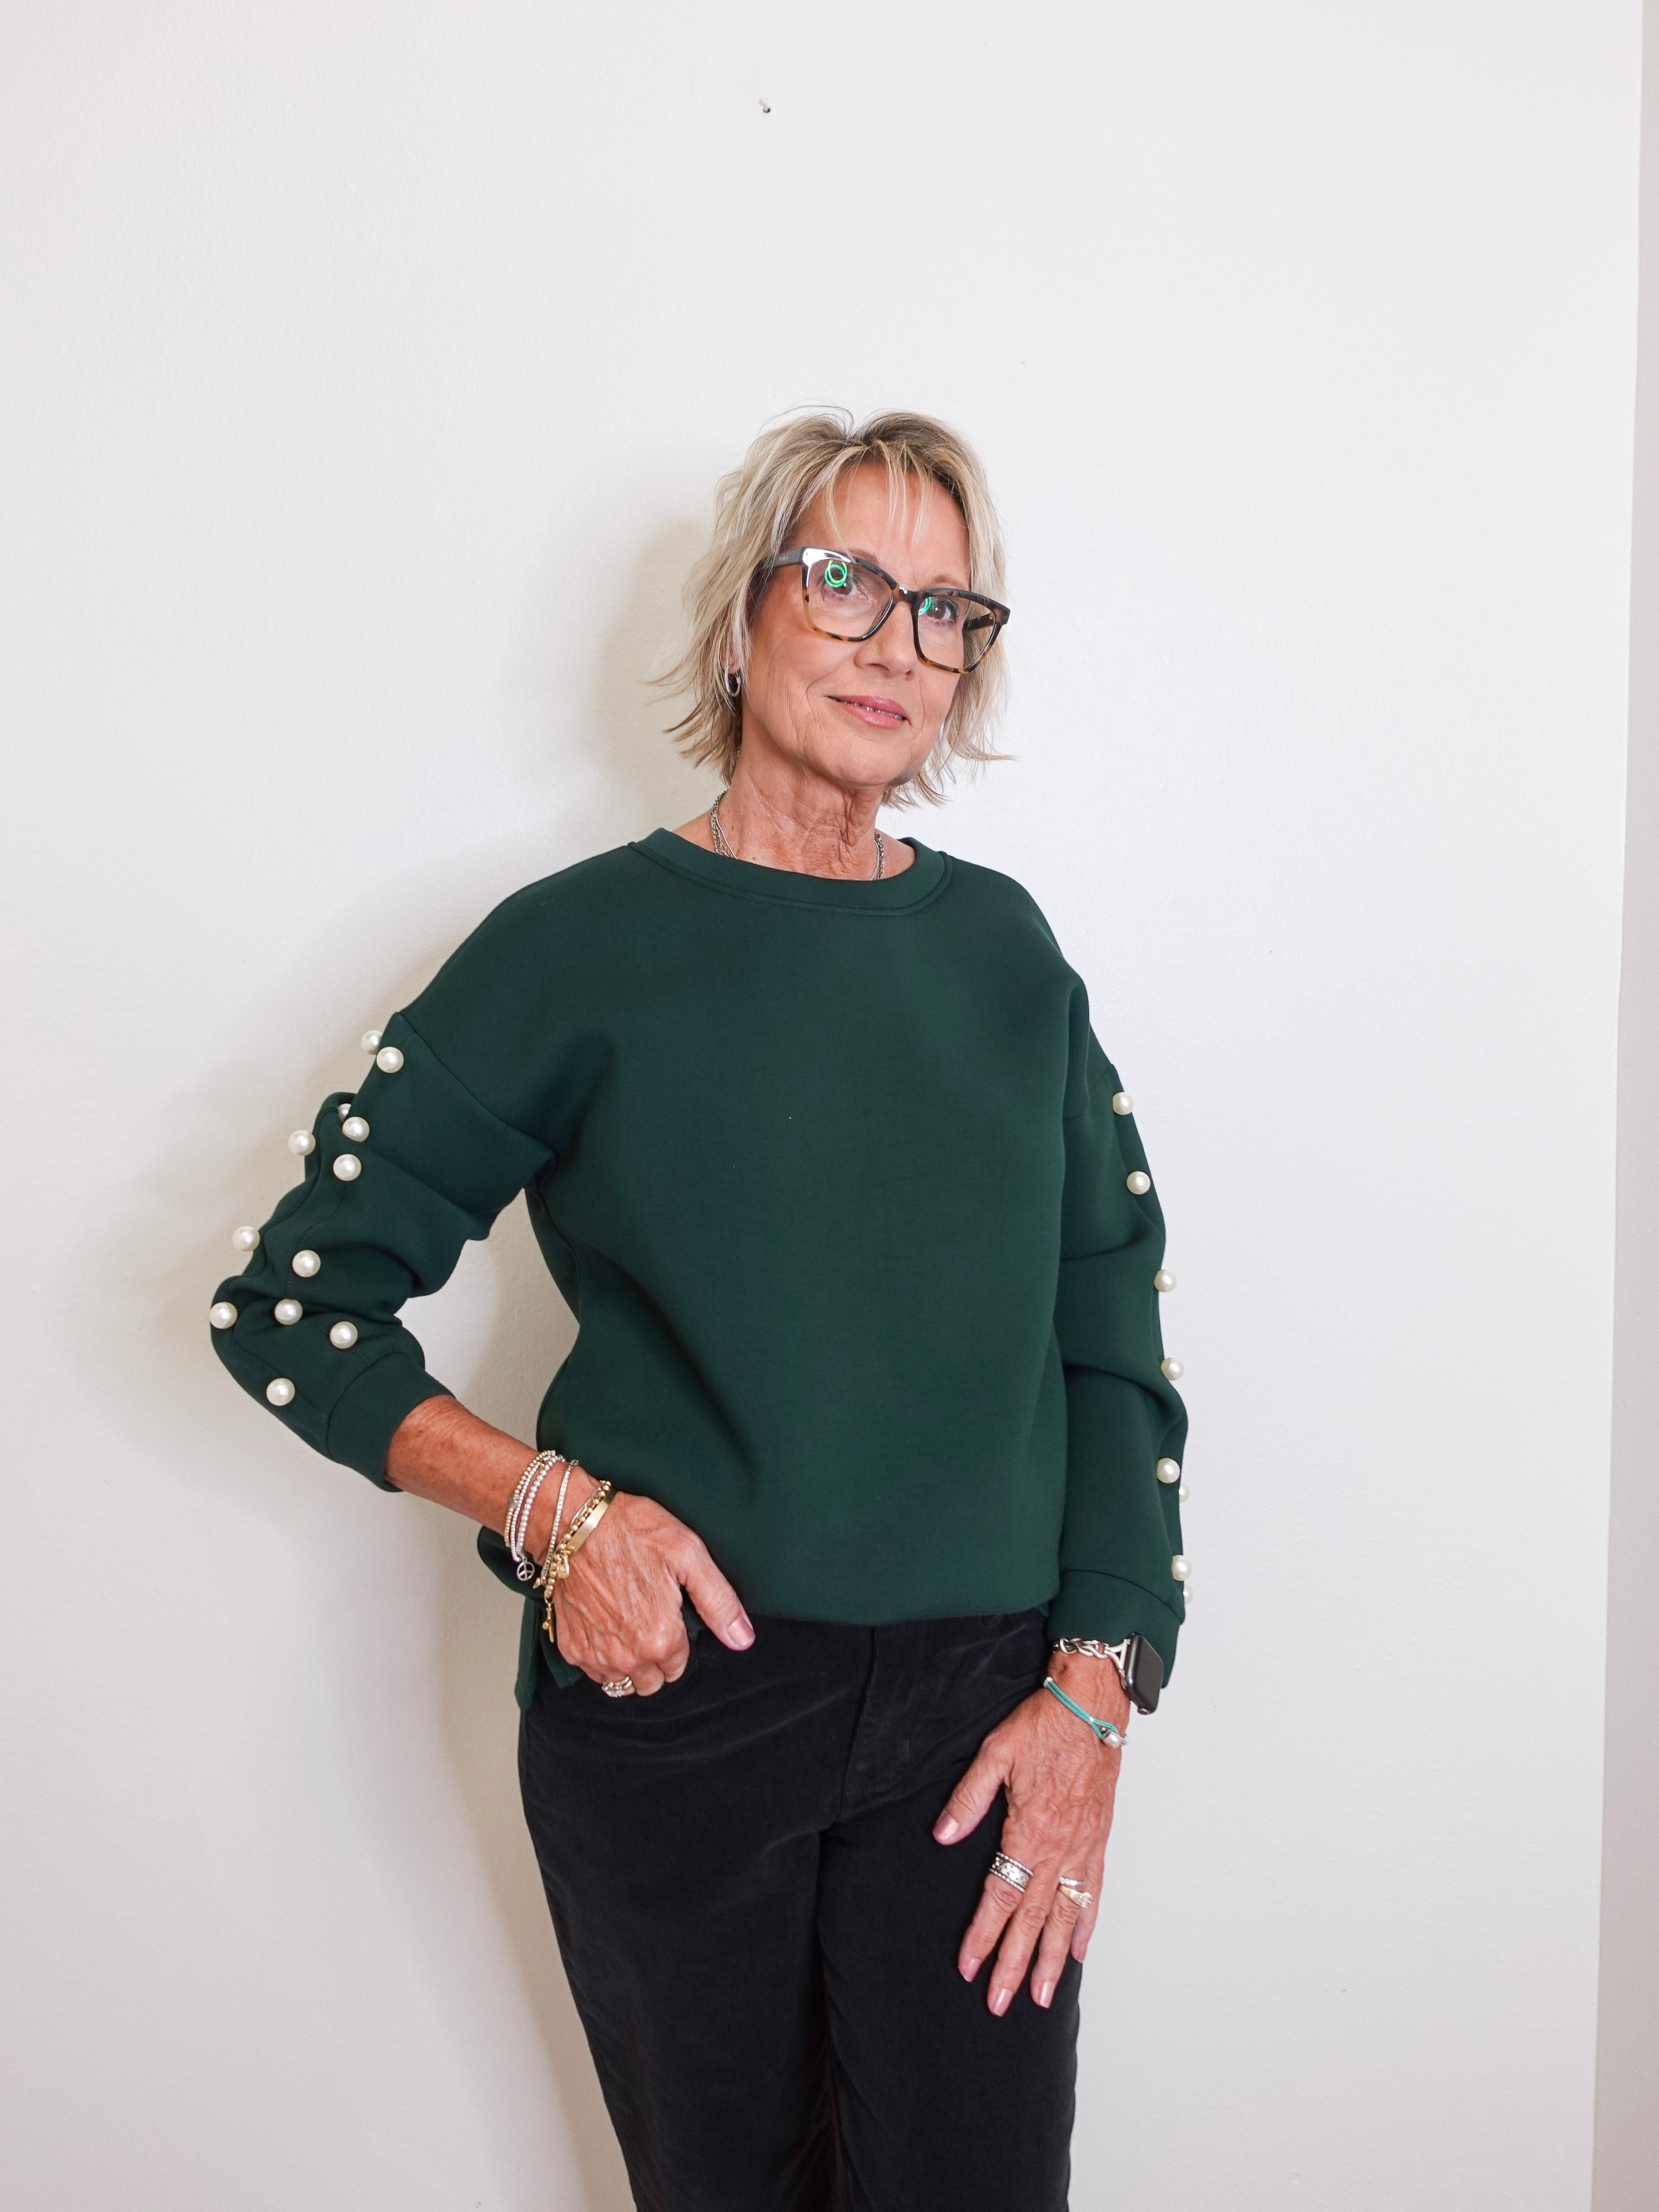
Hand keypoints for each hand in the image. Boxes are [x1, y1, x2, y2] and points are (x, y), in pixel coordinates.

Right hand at [552, 1479, 754, 1694]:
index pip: (679, 1666)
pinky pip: (594, 1672)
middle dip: (656, 1658)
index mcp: (661, 1638)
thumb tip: (743, 1639)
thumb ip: (719, 1602)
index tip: (669, 1615)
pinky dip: (601, 1657)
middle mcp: (627, 1656)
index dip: (678, 1640)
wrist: (573, 1523)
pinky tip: (605, 1625)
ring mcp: (595, 1655)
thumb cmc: (632, 1532)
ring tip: (627, 1623)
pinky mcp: (571, 1648)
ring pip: (623, 1681)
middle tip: (649, 1619)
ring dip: (629, 1662)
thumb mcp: (688, 1555)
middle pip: (652, 1681)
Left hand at [932, 1654, 1126, 2012]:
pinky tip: (1080, 1951)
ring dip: (1053, 1960)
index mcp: (1029, 1831)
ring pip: (1066, 1917)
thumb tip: (942, 1836)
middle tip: (999, 2004)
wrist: (1093, 1706)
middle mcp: (1059, 1848)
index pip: (1000, 1896)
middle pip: (1032, 1919)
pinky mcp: (1098, 1840)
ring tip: (1040, 1996)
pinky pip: (1093, 1893)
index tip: (968, 1968)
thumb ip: (968, 1799)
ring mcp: (1082, 1848)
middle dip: (1013, 1964)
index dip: (982, 1934)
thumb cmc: (1043, 1724)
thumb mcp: (994, 1754)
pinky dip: (1086, 1925)